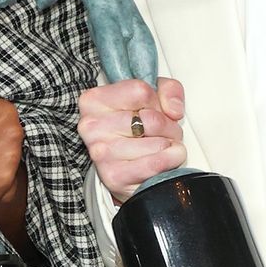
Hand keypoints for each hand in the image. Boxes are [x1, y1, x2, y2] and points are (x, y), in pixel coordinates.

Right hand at [78, 77, 185, 203]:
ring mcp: (101, 152)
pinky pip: (154, 165)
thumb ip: (168, 90)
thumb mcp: (152, 98)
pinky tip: (165, 159)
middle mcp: (92, 125)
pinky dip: (169, 161)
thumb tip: (174, 110)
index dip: (158, 102)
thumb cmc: (134, 130)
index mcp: (95, 100)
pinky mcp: (114, 176)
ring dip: (170, 146)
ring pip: (157, 144)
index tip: (156, 110)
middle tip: (167, 132)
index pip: (141, 92)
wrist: (124, 168)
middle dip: (169, 127)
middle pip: (151, 120)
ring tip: (162, 146)